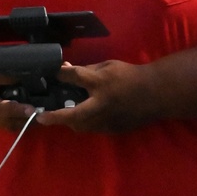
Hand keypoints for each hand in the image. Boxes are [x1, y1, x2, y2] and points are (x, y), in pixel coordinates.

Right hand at [0, 56, 38, 131]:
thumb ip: (5, 76)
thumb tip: (24, 78)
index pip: (4, 109)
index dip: (19, 110)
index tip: (33, 110)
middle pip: (11, 123)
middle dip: (28, 121)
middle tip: (46, 115)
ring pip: (11, 127)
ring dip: (26, 124)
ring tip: (42, 117)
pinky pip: (9, 126)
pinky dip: (21, 123)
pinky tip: (31, 117)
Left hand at [35, 59, 160, 134]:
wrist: (154, 94)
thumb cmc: (130, 76)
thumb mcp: (108, 66)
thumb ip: (86, 70)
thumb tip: (66, 70)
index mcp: (101, 83)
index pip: (75, 78)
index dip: (61, 75)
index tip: (52, 75)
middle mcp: (102, 104)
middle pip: (73, 115)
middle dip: (56, 117)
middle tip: (41, 118)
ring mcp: (108, 120)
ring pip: (81, 126)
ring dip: (70, 121)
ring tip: (61, 115)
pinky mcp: (113, 129)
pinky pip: (93, 128)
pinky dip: (85, 123)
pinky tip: (83, 116)